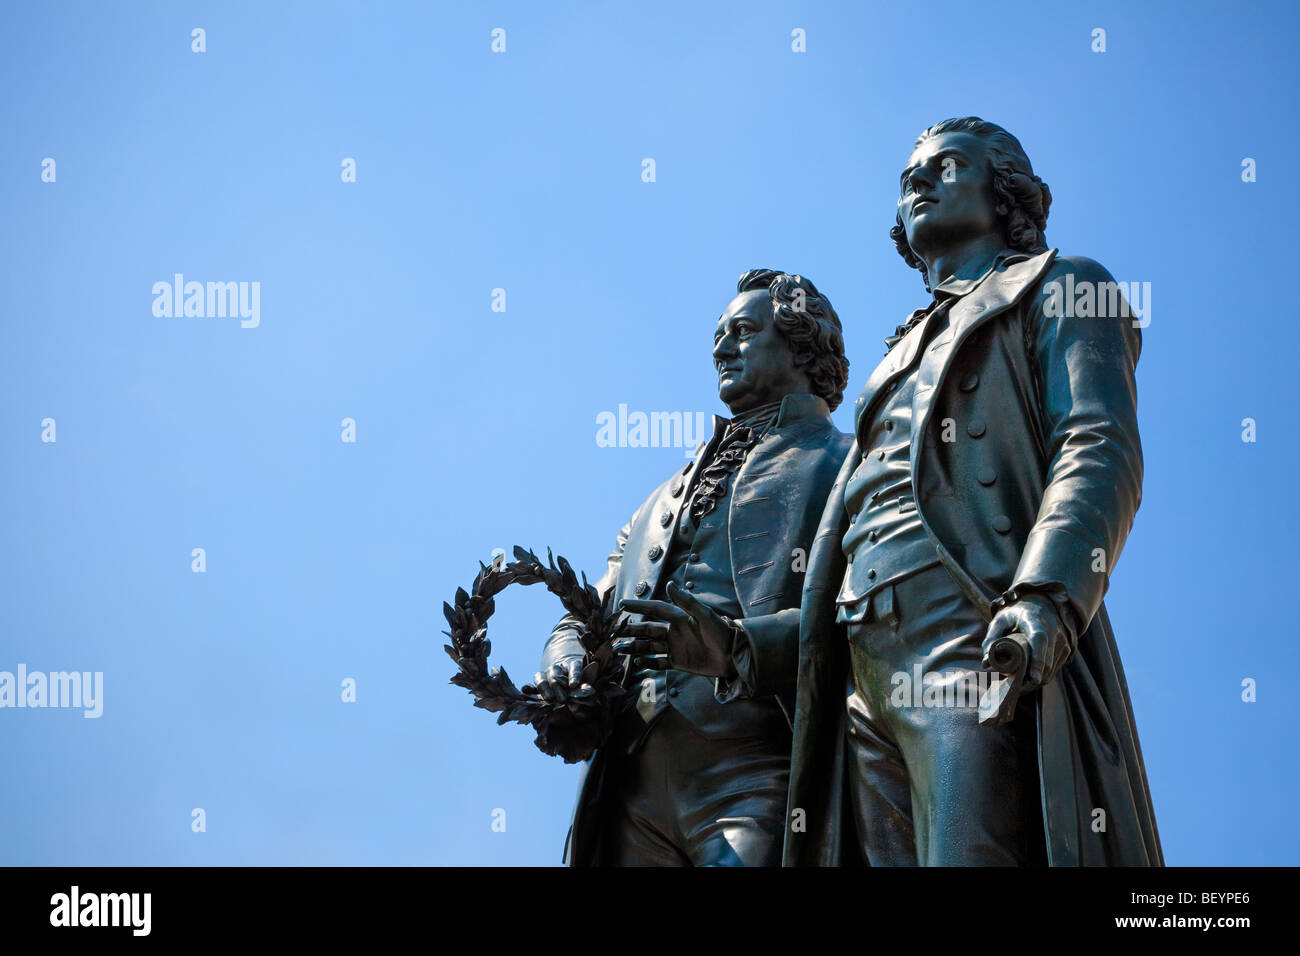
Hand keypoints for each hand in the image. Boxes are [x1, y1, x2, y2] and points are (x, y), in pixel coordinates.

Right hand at [529, 657, 584, 702]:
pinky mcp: (537, 682)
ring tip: (549, 698)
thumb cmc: (579, 691)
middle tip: (562, 700)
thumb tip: (574, 706)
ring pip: (542, 676)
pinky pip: (531, 683)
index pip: (575, 666)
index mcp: (574, 665)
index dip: (574, 675)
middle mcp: (559, 668)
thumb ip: (581, 698)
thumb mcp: (583, 693)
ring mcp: (547, 674)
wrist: (566, 687)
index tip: (574, 684)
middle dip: (558, 686)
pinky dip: (527, 687)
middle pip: (556, 673)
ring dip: (545, 688)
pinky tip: (526, 691)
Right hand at [614, 580, 736, 677]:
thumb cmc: (721, 632)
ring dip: (635, 647)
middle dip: (631, 630)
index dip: (639, 606)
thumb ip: (687, 601)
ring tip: (620, 649)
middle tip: (614, 632)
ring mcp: (675, 647)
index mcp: (679, 617)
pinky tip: (637, 663)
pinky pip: (659, 662)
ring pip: (649, 646)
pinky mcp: (678, 661)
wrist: (733, 656)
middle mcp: (674, 631)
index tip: (622, 604)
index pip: (655, 609)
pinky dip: (647, 662)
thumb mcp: (705, 615)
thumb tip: (670, 584)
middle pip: (647, 629)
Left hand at [982, 593, 1071, 690]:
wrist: (1041, 603)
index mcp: (1035, 619)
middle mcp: (1054, 629)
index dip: (1038, 660)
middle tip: (1015, 688)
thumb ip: (991, 639)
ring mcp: (1063, 639)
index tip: (1034, 678)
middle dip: (1032, 678)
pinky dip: (1044, 675)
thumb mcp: (1000, 620)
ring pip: (1052, 668)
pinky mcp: (1067, 647)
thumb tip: (985, 663)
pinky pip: (1056, 667)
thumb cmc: (1016, 613)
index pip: (1040, 639)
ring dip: (1037, 679)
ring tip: (1018, 683)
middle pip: (1048, 660)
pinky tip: (1030, 679)